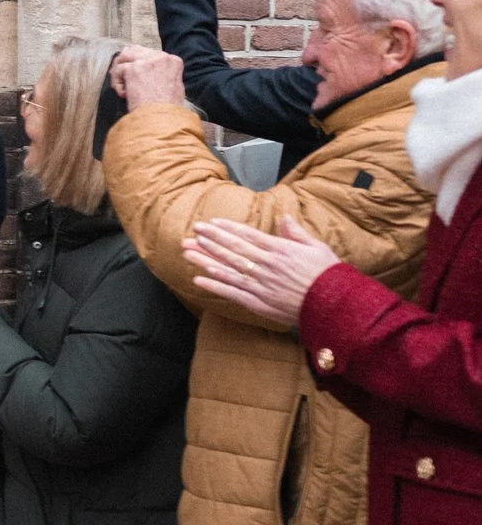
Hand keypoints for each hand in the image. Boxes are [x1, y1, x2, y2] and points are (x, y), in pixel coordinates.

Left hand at [111, 45, 187, 109]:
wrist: (162, 118)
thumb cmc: (167, 109)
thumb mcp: (174, 87)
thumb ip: (163, 75)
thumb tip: (150, 73)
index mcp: (173, 61)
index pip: (151, 53)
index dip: (139, 63)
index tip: (136, 75)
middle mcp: (161, 57)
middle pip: (135, 50)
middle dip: (126, 62)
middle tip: (120, 76)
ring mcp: (146, 62)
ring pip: (124, 57)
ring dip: (118, 70)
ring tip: (120, 85)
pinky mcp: (133, 69)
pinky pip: (117, 71)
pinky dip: (117, 83)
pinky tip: (123, 94)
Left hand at [182, 215, 341, 329]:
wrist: (336, 306)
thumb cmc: (329, 276)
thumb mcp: (317, 248)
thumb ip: (296, 233)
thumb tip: (284, 218)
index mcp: (280, 250)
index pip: (247, 236)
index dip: (226, 229)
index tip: (210, 224)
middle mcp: (267, 265)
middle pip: (233, 250)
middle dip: (210, 240)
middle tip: (193, 232)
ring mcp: (261, 285)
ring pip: (227, 269)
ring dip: (205, 260)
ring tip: (188, 251)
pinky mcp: (260, 303)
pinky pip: (232, 292)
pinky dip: (215, 285)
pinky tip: (198, 279)